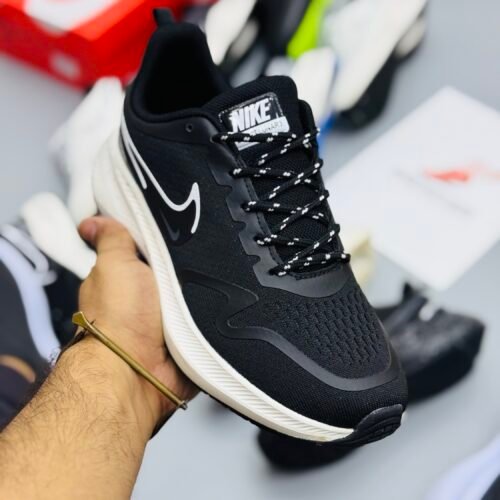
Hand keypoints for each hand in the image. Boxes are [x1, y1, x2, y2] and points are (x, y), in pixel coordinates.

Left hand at [78, 216, 196, 429]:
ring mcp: (166, 320)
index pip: (147, 249)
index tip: (177, 228)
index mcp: (125, 279)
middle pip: (175, 270)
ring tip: (202, 285)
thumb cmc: (119, 322)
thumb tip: (91, 221)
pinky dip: (208, 315)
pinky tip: (210, 308)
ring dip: (199, 291)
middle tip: (191, 262)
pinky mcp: (187, 337)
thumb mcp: (114, 265)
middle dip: (186, 265)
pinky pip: (205, 319)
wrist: (138, 371)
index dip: (162, 239)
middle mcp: (145, 300)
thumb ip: (112, 240)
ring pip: (194, 294)